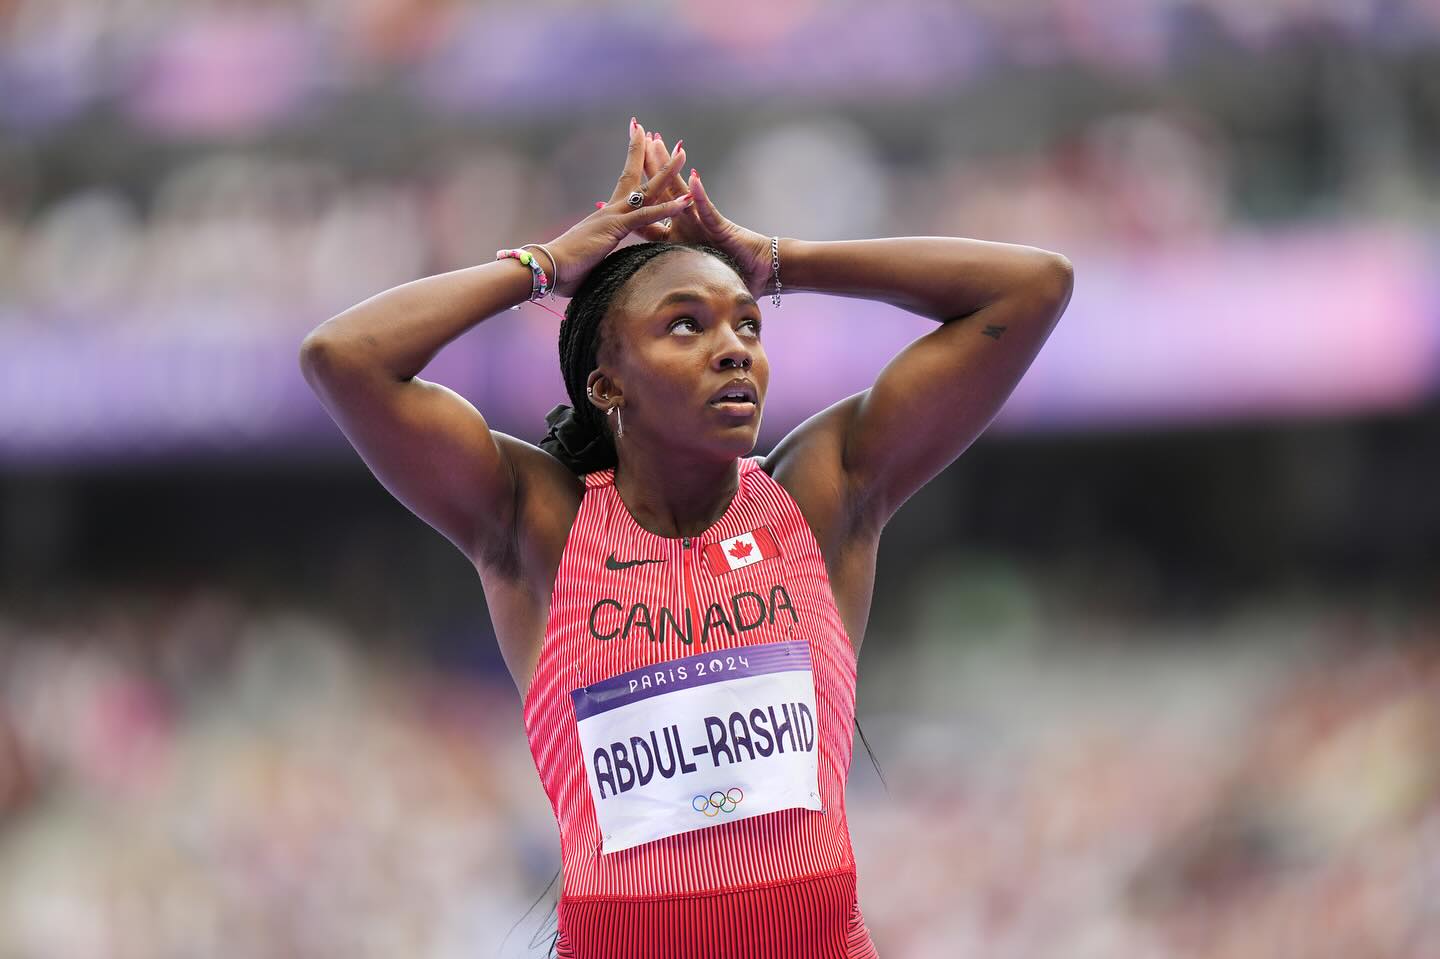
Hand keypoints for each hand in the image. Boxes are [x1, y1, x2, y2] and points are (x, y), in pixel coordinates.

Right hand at [540, 118, 693, 297]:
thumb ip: (600, 253)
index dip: (633, 166)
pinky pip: (646, 216)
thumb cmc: (565, 269)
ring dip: (666, 171)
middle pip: (632, 175)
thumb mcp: (590, 259)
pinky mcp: (615, 228)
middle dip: (645, 153)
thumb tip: (602, 260)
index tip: (639, 147)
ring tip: (682, 153)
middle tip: (654, 132)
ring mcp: (613, 217)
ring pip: (646, 189)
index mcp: (606, 217)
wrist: (549, 269)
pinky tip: (685, 201)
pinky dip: (667, 209)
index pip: (625, 186)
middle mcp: (610, 210)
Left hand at [626, 129, 773, 299]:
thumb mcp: (688, 277)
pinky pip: (707, 208)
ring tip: (659, 143)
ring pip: (681, 190)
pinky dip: (698, 194)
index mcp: (675, 236)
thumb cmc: (730, 275)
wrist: (760, 273)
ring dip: (669, 167)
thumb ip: (669, 280)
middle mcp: (686, 222)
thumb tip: (648, 298)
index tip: (602, 200)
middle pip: (660, 191)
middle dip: (648, 166)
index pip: (646, 218)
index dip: (627, 208)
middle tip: (636, 139)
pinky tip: (691, 177)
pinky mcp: (720, 226)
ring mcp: (702, 221)